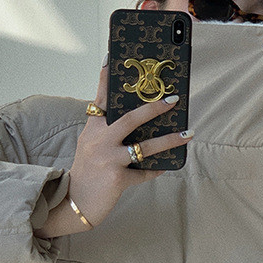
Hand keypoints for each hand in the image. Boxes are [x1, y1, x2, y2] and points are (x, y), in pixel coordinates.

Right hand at [67, 59, 193, 227]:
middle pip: (130, 118)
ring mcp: (108, 159)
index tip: (111, 59)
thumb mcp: (91, 148)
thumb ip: (108, 134)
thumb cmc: (87, 173)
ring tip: (188, 134)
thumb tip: (139, 123)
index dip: (106, 79)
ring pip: (145, 146)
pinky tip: (166, 167)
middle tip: (173, 100)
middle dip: (155, 107)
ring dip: (170, 140)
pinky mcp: (117, 178)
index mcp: (92, 130)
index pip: (100, 100)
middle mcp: (99, 141)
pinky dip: (156, 171)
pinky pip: (144, 172)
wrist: (74, 203)